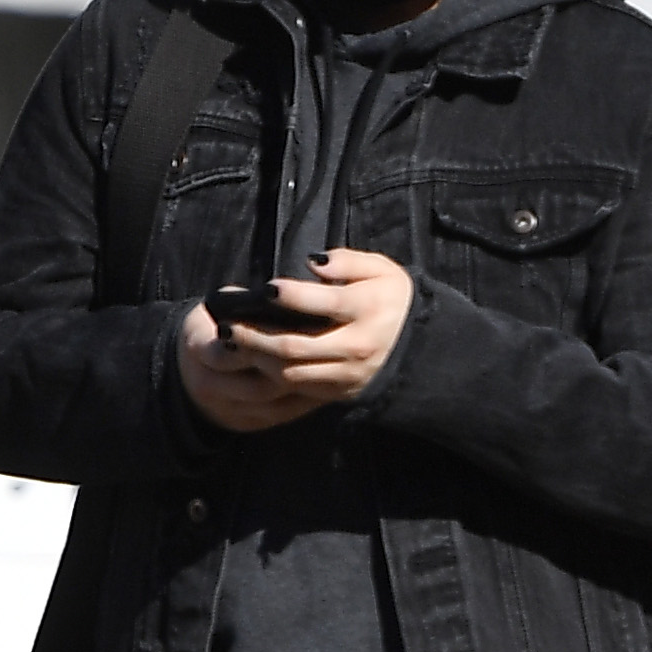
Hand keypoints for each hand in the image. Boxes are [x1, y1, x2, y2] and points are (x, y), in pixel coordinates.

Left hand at [171, 249, 413, 430]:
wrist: (424, 347)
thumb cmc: (394, 299)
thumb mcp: (382, 270)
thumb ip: (349, 261)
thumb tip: (314, 263)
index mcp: (367, 309)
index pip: (322, 303)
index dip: (290, 296)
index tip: (265, 289)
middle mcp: (356, 345)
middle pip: (295, 347)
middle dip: (254, 337)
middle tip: (227, 326)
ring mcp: (348, 372)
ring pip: (291, 373)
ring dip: (257, 361)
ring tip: (233, 343)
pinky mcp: (341, 390)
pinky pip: (300, 389)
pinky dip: (272, 377)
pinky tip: (254, 361)